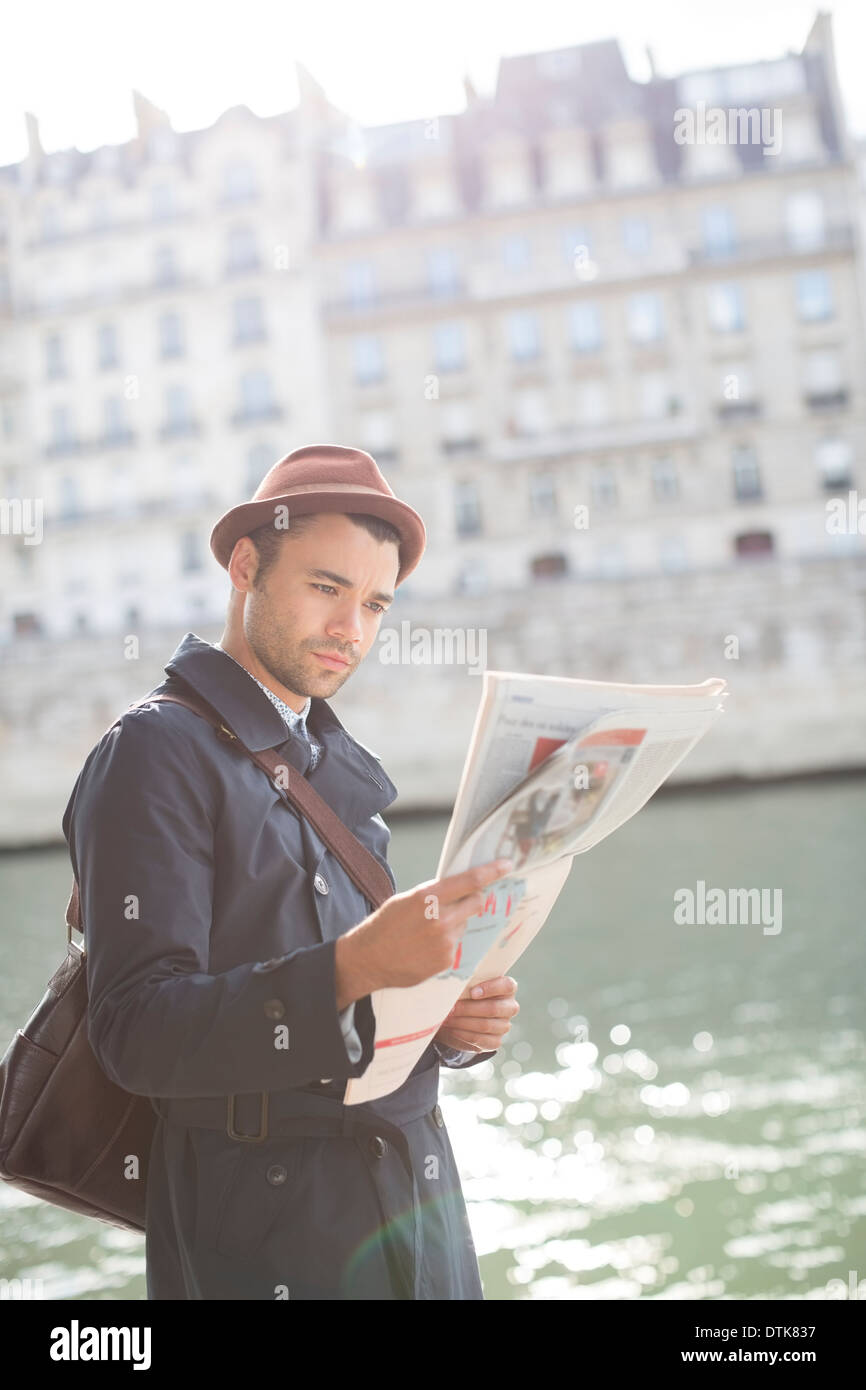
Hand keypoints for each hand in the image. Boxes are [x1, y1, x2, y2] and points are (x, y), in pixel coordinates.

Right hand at [334, 859, 512, 1008]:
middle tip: (460, 903)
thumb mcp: (406, 899)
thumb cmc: (385, 924)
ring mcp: (445, 941)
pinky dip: (447, 943)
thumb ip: (434, 893)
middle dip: (474, 900)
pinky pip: (457, 945)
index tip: (507, 865)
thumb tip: (461, 886)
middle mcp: (440, 919)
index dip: (492, 872)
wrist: (368, 959)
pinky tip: (426, 947)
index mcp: (428, 897)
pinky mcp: (447, 960)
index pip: (470, 881)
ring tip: (428, 932)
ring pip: (464, 925)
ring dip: (455, 925)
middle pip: (477, 903)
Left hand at [434, 975, 518, 1053]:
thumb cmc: (468, 994)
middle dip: (468, 1008)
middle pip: (493, 1008)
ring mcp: (504, 1026)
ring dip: (462, 1022)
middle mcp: (510, 1007)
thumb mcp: (469, 985)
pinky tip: (452, 1028)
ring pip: (485, 1025)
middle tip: (451, 1007)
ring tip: (447, 1017)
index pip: (507, 986)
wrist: (464, 1016)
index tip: (472, 992)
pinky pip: (479, 1039)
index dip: (491, 988)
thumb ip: (467, 984)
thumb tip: (454, 987)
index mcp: (507, 988)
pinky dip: (462, 1034)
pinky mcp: (496, 1041)